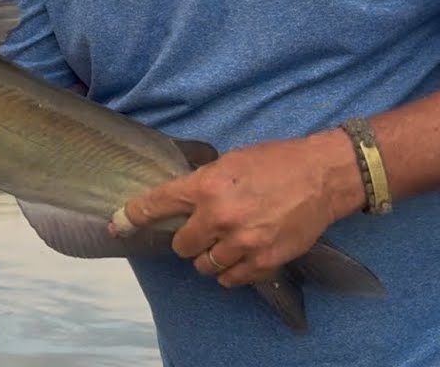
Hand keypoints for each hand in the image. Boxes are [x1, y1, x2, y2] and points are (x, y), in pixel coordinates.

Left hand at [110, 130, 364, 287]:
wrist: (323, 175)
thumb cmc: (275, 162)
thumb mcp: (228, 162)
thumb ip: (201, 183)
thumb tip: (177, 200)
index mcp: (205, 187)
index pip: (156, 205)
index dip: (132, 216)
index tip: (117, 225)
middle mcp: (219, 217)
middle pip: (180, 246)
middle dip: (186, 240)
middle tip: (201, 230)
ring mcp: (242, 242)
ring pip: (203, 266)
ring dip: (208, 258)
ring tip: (223, 243)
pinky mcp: (264, 260)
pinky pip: (231, 279)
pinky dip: (230, 272)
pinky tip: (238, 256)